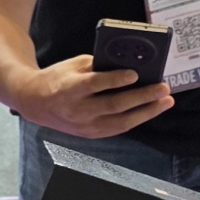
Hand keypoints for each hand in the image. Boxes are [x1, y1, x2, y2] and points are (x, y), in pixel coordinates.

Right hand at [12, 53, 172, 138]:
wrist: (34, 103)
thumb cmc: (57, 79)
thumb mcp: (73, 65)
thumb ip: (98, 66)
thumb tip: (128, 65)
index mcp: (69, 88)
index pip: (95, 84)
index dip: (116, 80)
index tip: (135, 74)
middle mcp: (77, 110)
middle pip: (114, 105)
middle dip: (142, 96)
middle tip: (162, 88)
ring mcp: (84, 125)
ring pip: (121, 122)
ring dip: (147, 112)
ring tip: (165, 101)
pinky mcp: (90, 134)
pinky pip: (118, 128)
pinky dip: (136, 119)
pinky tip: (150, 110)